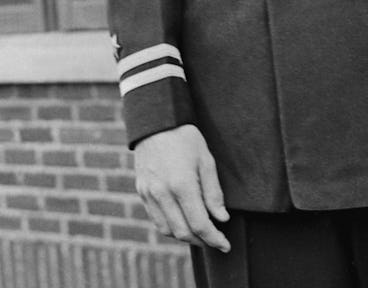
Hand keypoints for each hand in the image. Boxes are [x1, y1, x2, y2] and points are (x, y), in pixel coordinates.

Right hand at [134, 125, 230, 250]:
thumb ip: (213, 192)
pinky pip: (156, 219)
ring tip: (199, 233)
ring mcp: (149, 194)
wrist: (156, 122)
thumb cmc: (185, 138)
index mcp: (182, 185)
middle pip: (183, 232)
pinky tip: (182, 222)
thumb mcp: (206, 160)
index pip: (200, 224)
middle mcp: (163, 194)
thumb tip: (221, 218)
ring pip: (167, 230)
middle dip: (201, 241)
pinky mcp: (142, 192)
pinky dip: (170, 227)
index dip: (215, 238)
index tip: (226, 245)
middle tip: (215, 240)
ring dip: (185, 237)